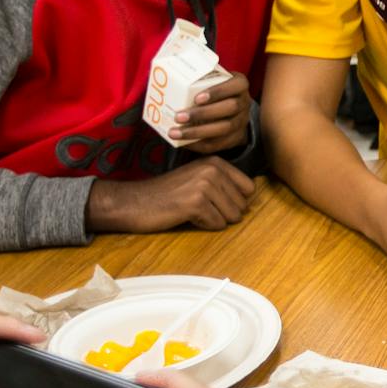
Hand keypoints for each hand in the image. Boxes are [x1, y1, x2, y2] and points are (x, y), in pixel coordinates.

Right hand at [86, 158, 256, 233]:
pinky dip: (204, 225)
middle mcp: (212, 170)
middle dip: (223, 212)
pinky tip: (186, 215)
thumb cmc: (168, 194)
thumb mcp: (197, 178)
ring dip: (214, 219)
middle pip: (242, 205)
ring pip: (232, 216)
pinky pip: (217, 225)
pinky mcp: (196, 203)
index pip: (249, 189)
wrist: (135, 202)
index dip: (234, 201)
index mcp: (216, 162)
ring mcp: (204, 185)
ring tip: (192, 210)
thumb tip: (251, 198)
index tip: (212, 200)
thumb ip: (223, 183)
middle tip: (198, 206)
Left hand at [166, 71, 252, 154]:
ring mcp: (241, 121)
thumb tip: (165, 69)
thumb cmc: (215, 90)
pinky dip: (199, 144)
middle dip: (203, 113)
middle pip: (229, 108)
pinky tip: (183, 143)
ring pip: (223, 128)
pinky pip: (218, 144)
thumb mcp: (214, 79)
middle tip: (178, 116)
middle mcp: (244, 103)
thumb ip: (199, 76)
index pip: (236, 85)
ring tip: (175, 132)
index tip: (197, 98)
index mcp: (239, 85)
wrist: (233, 111)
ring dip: (197, 132)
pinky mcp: (235, 138)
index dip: (218, 92)